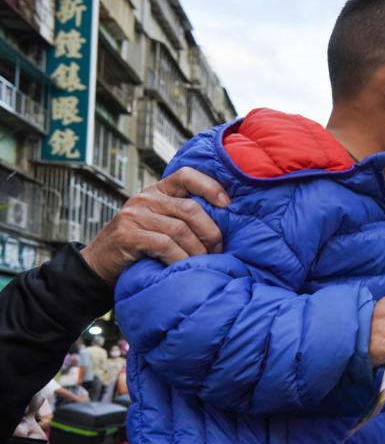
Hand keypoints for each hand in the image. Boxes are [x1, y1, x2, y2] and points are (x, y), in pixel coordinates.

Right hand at [80, 167, 230, 285]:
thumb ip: (182, 218)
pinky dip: (180, 259)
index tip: (227, 204)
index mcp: (157, 192)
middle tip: (218, 249)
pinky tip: (184, 267)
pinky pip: (165, 246)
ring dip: (198, 250)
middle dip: (210, 231)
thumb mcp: (160, 225)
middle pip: (189, 208)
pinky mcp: (127, 236)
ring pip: (180, 230)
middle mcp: (145, 199)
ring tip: (204, 262)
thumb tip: (224, 225)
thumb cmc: (140, 248)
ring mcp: (134, 216)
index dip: (210, 186)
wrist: (99, 266)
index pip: (186, 175)